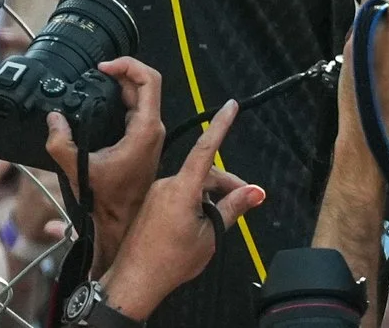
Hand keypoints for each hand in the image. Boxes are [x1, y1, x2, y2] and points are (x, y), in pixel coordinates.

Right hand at [45, 58, 163, 270]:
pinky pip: (135, 110)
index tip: (103, 67)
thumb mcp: (78, 169)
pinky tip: (101, 100)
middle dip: (121, 72)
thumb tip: (53, 118)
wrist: (121, 219)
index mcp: (145, 128)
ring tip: (96, 80)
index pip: (149, 80)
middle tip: (96, 71)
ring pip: (140, 97)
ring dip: (120, 85)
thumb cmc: (106, 198)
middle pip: (144, 85)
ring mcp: (150, 133)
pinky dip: (120, 99)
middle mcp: (153, 127)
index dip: (128, 65)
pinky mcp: (142, 140)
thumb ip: (61, 143)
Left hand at [98, 102, 263, 320]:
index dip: (220, 126)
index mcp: (181, 189)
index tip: (231, 105)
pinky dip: (194, 203)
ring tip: (219, 220)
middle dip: (227, 185)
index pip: (205, 149)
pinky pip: (178, 195)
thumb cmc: (170, 262)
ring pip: (192, 186)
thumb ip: (232, 208)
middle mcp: (166, 186)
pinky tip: (200, 222)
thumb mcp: (210, 236)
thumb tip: (256, 191)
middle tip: (246, 201)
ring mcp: (156, 195)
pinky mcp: (150, 206)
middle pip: (204, 174)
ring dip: (210, 197)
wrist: (133, 283)